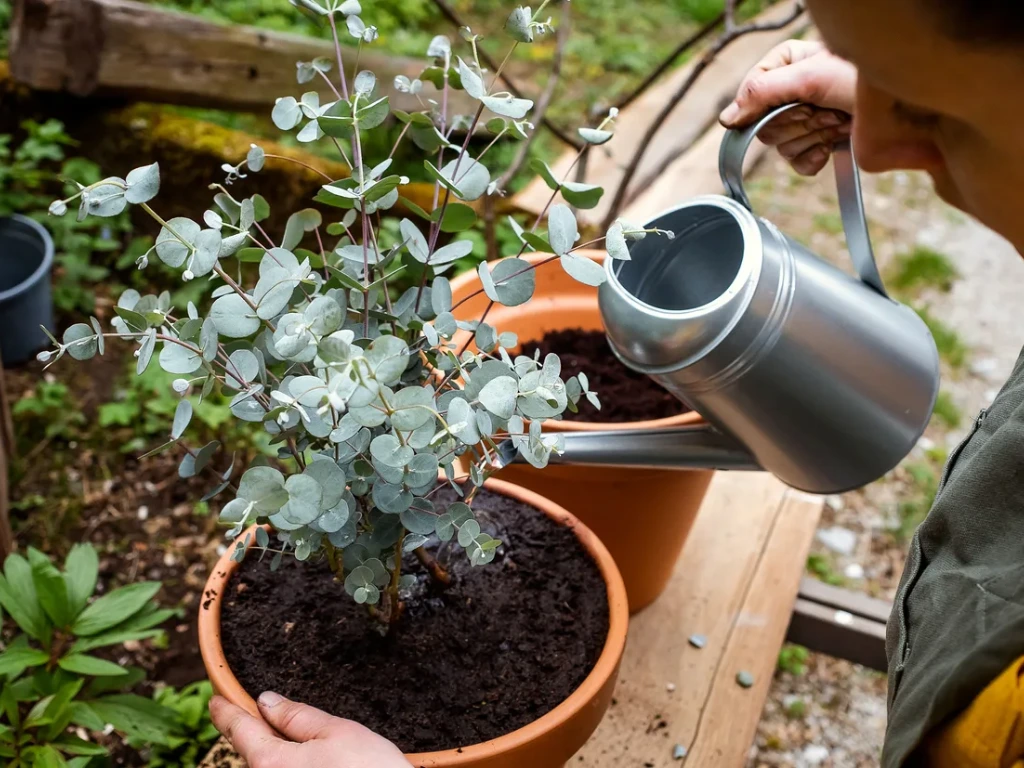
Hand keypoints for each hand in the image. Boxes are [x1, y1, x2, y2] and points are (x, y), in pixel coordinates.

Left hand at [210, 692, 411, 767]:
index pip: (240, 730)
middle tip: (264, 711)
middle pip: (254, 752)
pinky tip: (315, 761)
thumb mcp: (338, 732)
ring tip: (304, 739)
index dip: (227, 710)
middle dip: (259, 731)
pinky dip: (291, 765)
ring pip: (271, 767)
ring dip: (279, 752)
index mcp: (271, 763)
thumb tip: (267, 701)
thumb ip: (297, 716)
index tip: (216, 699)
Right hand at [719, 40, 857, 175]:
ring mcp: (807, 120)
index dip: (770, 105)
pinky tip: (832, 146)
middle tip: (825, 109)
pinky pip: (797, 163)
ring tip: (837, 121)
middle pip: (764, 124)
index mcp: (788, 63)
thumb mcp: (809, 77)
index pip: (751, 92)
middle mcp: (794, 91)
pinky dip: (813, 159)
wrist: (909, 113)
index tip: (798, 102)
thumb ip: (761, 93)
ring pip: (781, 145)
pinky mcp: (820, 144)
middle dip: (797, 121)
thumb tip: (727, 119)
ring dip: (811, 137)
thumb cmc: (866, 81)